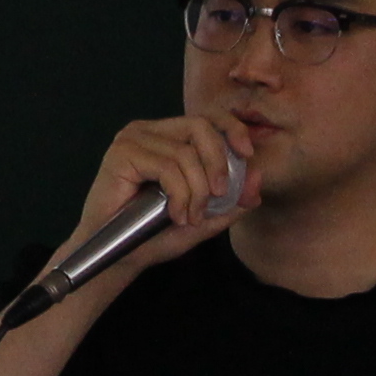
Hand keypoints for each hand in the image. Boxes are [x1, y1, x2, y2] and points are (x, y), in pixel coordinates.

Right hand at [68, 113, 256, 285]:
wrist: (118, 257)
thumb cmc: (153, 235)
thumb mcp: (203, 219)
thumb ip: (230, 201)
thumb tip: (257, 179)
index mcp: (167, 136)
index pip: (206, 117)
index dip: (232, 129)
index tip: (247, 154)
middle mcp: (150, 131)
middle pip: (200, 126)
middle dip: (218, 162)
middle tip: (219, 197)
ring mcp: (133, 139)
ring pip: (185, 153)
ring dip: (197, 192)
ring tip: (190, 217)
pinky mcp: (121, 154)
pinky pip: (167, 167)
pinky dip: (180, 195)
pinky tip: (176, 214)